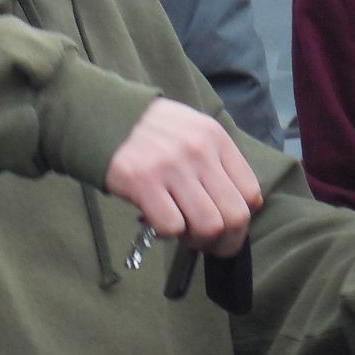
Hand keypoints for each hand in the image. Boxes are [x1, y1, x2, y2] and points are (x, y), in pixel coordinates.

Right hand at [105, 99, 264, 256]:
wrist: (103, 113)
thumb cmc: (152, 129)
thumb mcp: (194, 130)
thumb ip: (218, 161)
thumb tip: (242, 206)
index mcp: (216, 138)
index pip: (251, 194)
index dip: (241, 220)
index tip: (224, 226)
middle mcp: (199, 151)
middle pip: (235, 216)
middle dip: (224, 240)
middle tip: (205, 240)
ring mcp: (172, 166)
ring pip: (208, 226)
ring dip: (196, 239)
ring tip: (181, 231)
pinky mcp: (143, 182)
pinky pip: (171, 226)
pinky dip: (167, 232)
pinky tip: (156, 219)